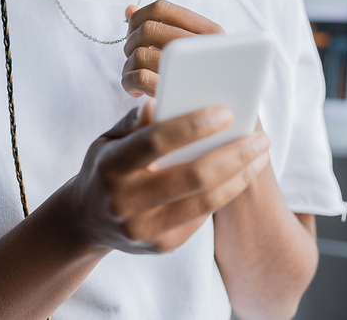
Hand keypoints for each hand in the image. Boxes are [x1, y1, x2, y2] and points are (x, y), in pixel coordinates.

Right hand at [66, 102, 269, 255]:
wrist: (85, 222)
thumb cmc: (105, 167)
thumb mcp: (108, 139)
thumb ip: (134, 122)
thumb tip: (161, 101)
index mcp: (111, 165)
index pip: (156, 141)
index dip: (192, 125)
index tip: (226, 111)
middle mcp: (125, 201)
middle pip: (192, 176)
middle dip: (233, 154)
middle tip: (261, 137)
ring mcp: (144, 228)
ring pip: (205, 201)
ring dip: (240, 176)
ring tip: (260, 155)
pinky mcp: (161, 246)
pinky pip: (202, 218)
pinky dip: (225, 193)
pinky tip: (240, 175)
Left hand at [122, 0, 223, 96]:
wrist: (219, 121)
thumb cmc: (199, 79)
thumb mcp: (186, 48)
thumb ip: (158, 26)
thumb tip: (128, 10)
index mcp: (211, 31)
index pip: (161, 8)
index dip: (138, 18)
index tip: (134, 33)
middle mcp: (206, 47)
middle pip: (147, 29)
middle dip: (130, 43)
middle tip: (133, 57)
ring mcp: (192, 72)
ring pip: (140, 54)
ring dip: (128, 65)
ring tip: (135, 75)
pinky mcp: (177, 96)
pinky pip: (139, 78)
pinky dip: (128, 82)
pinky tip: (135, 90)